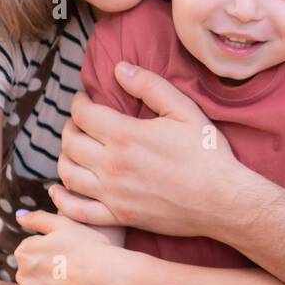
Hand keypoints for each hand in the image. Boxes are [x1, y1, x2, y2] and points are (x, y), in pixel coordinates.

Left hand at [12, 209, 115, 284]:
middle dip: (46, 271)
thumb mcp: (66, 225)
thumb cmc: (91, 249)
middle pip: (31, 272)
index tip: (68, 254)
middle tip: (71, 271)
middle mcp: (21, 275)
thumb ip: (38, 219)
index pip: (31, 250)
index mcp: (25, 251)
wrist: (110, 281)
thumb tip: (19, 217)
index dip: (51, 251)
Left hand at [52, 64, 246, 237]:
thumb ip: (150, 86)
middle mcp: (113, 165)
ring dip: (65, 157)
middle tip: (80, 123)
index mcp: (126, 135)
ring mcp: (113, 194)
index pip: (83, 114)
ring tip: (76, 149)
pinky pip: (78, 210)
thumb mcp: (184, 110)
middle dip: (70, 127)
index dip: (79, 102)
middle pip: (70, 143)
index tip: (85, 99)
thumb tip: (119, 69)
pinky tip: (60, 189)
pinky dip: (62, 199)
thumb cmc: (208, 154)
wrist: (224, 200)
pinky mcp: (119, 216)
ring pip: (68, 174)